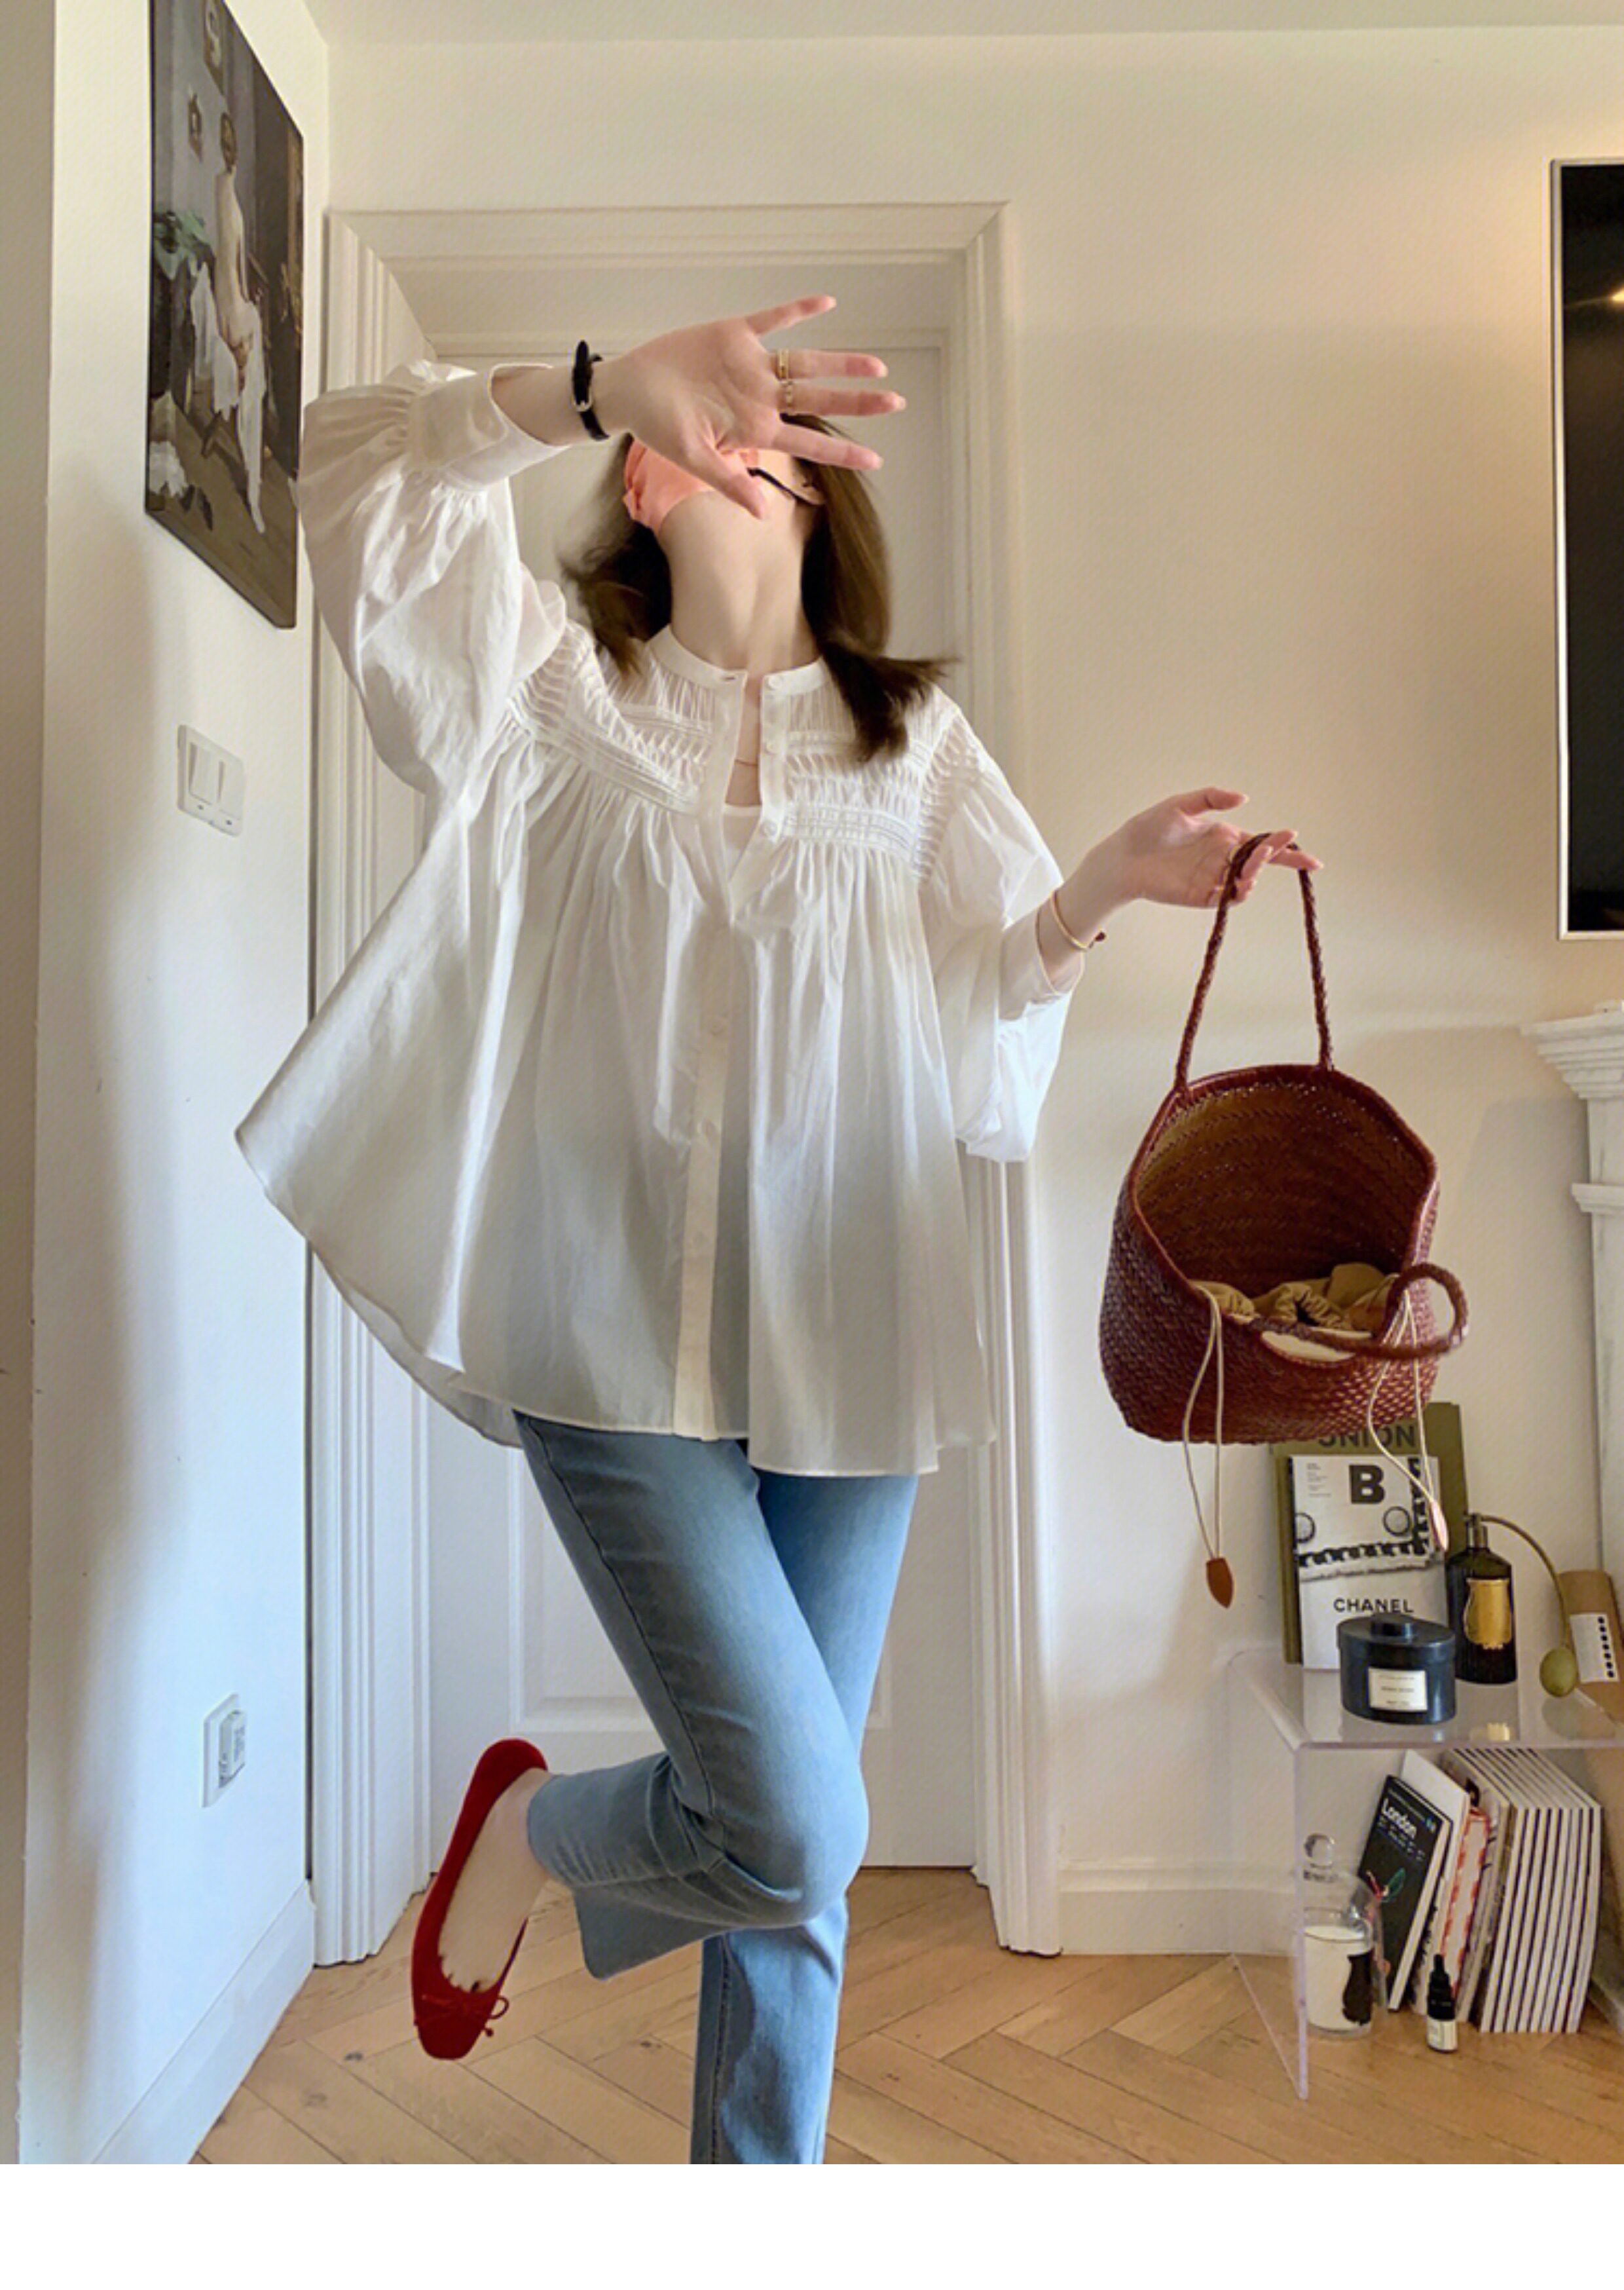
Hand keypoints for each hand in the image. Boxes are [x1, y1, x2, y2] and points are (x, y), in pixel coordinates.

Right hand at [598, 293, 905, 519]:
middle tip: (896, 403)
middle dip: (857, 402)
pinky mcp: (735, 334)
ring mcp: (751, 366)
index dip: (842, 452)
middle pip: (819, 400)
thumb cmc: (658, 427)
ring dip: (840, 363)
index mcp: (755, 428)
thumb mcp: (692, 459)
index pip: (808, 443)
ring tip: (876, 366)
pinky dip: (798, 311)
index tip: (875, 461)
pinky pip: (773, 320)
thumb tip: (761, 513)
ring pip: (806, 363)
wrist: (629, 388)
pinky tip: (827, 303)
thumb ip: (729, 482)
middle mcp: (761, 397)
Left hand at [1105, 788, 1322, 910]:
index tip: (1295, 838)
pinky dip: (1239, 893)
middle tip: (1271, 849)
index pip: (1260, 840)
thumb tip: (1244, 798)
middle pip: (1260, 862)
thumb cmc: (1149, 828)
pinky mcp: (1202, 896)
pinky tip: (1243, 884)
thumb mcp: (1181, 804)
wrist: (1124, 855)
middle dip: (1275, 857)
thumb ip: (1211, 798)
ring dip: (1255, 874)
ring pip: (1247, 881)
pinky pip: (1228, 899)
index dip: (1281, 842)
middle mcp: (1223, 859)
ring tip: (1253, 864)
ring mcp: (1214, 878)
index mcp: (1224, 836)